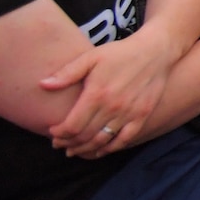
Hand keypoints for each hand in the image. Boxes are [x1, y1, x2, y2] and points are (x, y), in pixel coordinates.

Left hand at [43, 31, 176, 157]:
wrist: (156, 50)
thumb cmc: (120, 53)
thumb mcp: (91, 57)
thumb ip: (67, 73)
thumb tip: (42, 85)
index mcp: (97, 94)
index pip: (72, 126)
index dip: (59, 134)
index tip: (53, 132)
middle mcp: (113, 107)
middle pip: (85, 136)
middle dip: (68, 143)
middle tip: (60, 143)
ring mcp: (129, 113)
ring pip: (102, 141)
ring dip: (85, 149)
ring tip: (75, 149)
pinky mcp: (142, 115)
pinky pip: (124, 140)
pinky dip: (109, 148)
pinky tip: (100, 149)